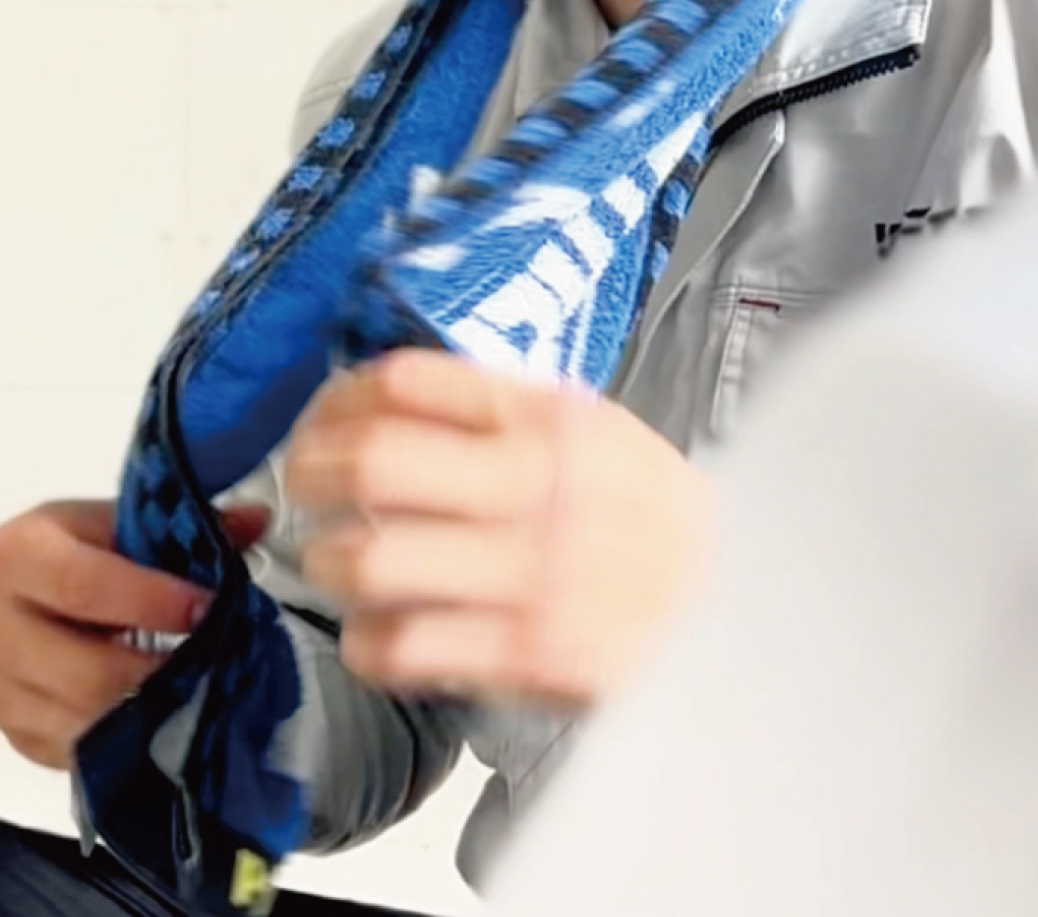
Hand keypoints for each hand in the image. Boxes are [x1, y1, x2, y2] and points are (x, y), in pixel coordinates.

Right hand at [0, 497, 265, 767]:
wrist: (37, 590)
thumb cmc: (87, 549)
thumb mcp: (129, 523)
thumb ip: (191, 525)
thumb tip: (259, 518)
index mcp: (15, 554)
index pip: (83, 586)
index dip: (150, 601)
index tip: (208, 608)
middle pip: (84, 671)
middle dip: (156, 673)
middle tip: (212, 662)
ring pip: (82, 721)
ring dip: (145, 712)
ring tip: (194, 690)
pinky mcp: (12, 735)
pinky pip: (75, 751)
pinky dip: (123, 739)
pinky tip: (159, 714)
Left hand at [284, 350, 711, 708]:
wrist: (735, 602)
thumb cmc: (641, 509)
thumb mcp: (587, 427)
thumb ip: (495, 407)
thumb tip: (377, 392)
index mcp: (545, 416)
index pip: (404, 382)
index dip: (336, 399)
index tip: (320, 421)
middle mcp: (535, 485)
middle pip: (372, 464)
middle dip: (310, 473)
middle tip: (303, 487)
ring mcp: (532, 574)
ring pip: (372, 563)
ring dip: (328, 562)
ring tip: (333, 563)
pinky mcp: (529, 654)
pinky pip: (404, 648)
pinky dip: (366, 643)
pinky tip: (374, 631)